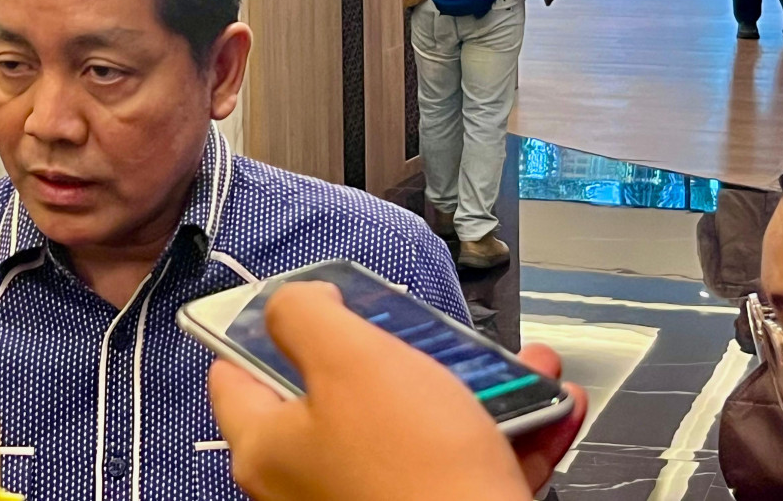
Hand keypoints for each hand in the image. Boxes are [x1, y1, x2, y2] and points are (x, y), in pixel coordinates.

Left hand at [207, 282, 585, 500]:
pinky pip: (464, 467)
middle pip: (344, 396)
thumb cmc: (413, 477)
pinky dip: (507, 436)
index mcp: (269, 448)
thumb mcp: (349, 360)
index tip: (306, 305)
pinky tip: (547, 409)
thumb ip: (306, 315)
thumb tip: (292, 300)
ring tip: (520, 367)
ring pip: (418, 428)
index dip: (264, 329)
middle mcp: (309, 484)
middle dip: (405, 353)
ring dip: (476, 389)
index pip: (236, 376)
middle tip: (434, 334)